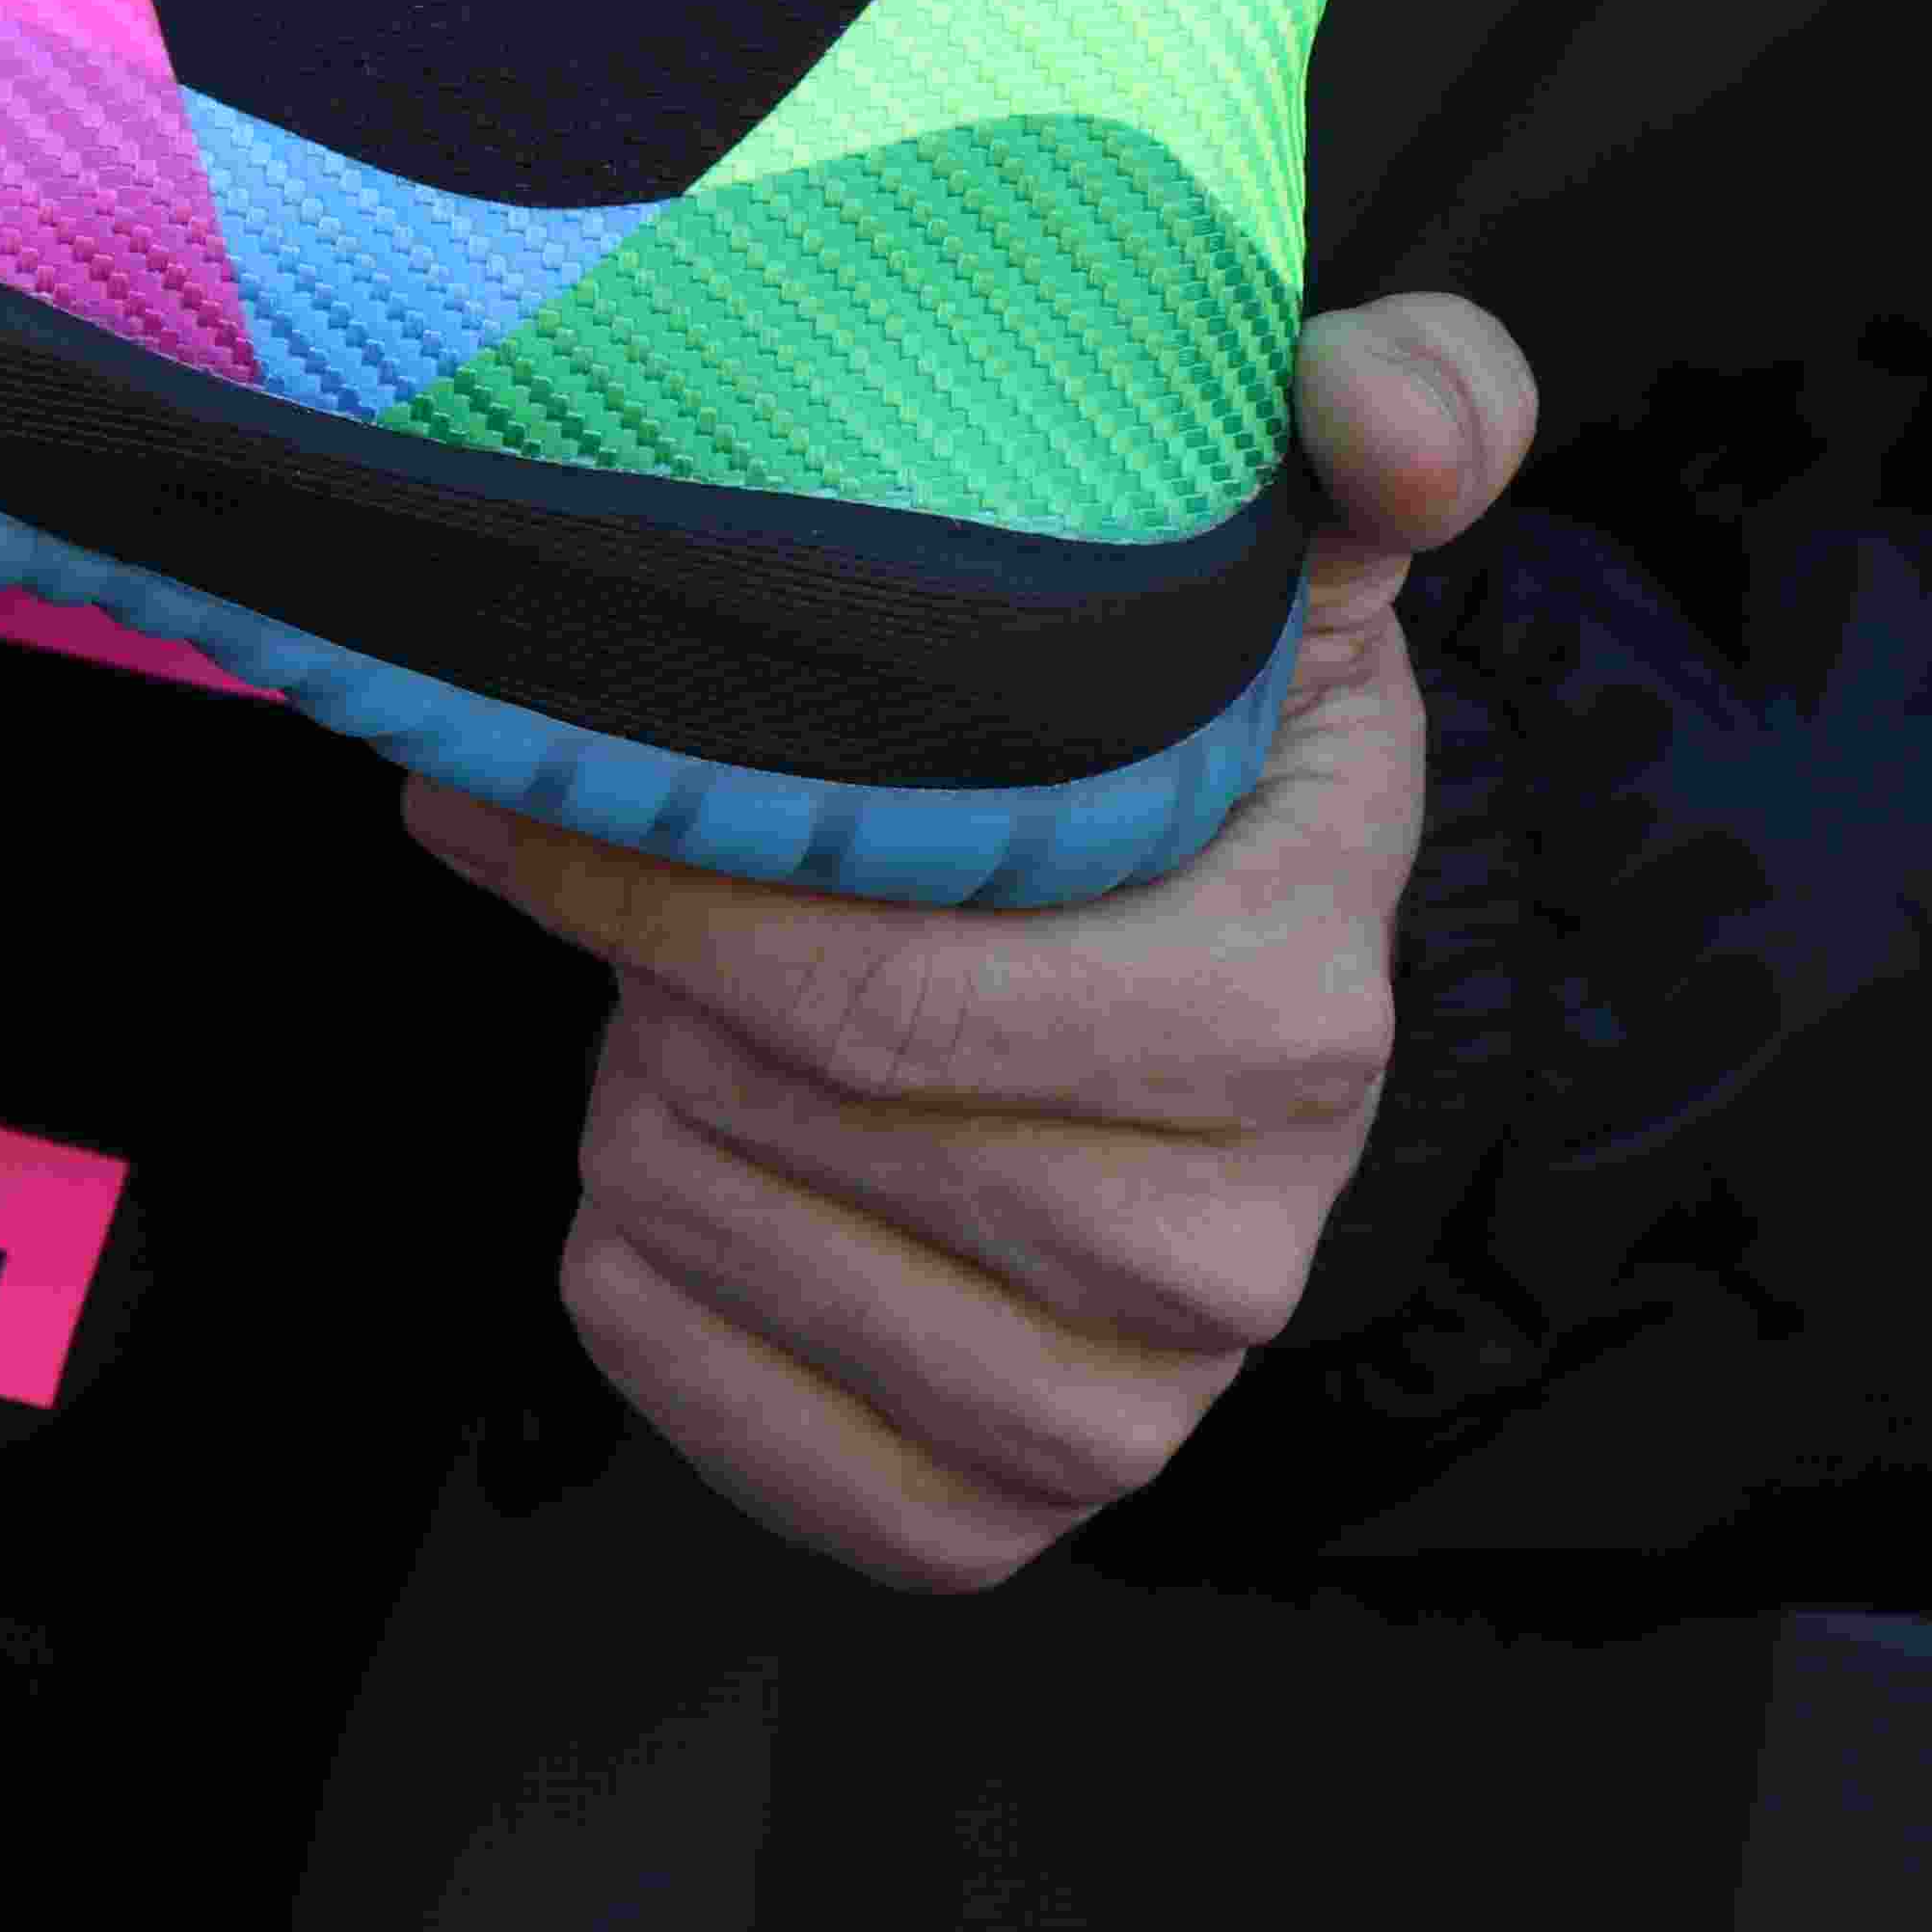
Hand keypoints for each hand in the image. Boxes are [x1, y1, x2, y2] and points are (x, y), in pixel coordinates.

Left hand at [401, 292, 1536, 1593]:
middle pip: (756, 1098)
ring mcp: (1110, 1413)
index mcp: (1284, 1019)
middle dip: (656, 959)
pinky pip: (681, 1380)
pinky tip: (705, 1153)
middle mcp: (1219, 1256)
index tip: (531, 756)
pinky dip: (629, 1258)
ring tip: (716, 1005)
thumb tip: (1400, 424)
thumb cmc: (1205, 764)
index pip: (866, 979)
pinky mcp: (982, 1514)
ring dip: (642, 1089)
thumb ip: (1387, 417)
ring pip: (693, 1225)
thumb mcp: (1303, 557)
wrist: (1213, 1015)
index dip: (649, 858)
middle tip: (676, 876)